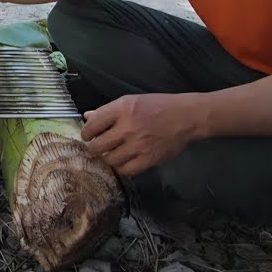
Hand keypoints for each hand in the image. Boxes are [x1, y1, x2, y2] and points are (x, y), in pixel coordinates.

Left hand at [81, 93, 203, 176]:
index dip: (86, 132)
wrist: (186, 117)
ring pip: (109, 160)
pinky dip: (121, 167)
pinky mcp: (149, 159)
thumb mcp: (130, 101)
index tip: (87, 135)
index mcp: (122, 109)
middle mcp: (128, 127)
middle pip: (97, 145)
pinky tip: (123, 161)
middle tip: (98, 146)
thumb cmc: (157, 106)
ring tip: (111, 153)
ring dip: (107, 158)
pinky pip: (125, 170)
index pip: (92, 124)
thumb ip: (107, 110)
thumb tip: (87, 117)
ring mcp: (138, 145)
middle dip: (94, 147)